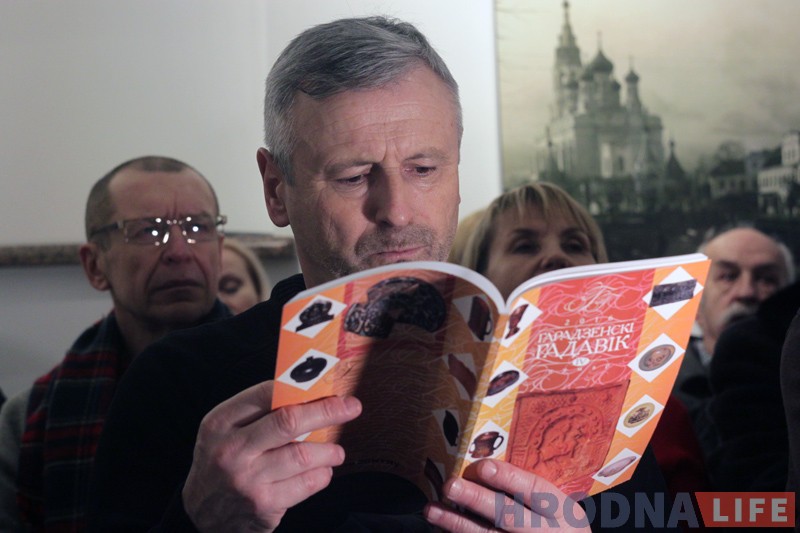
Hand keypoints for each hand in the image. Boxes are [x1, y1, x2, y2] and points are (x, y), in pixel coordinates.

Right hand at [182, 380, 361, 531]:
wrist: (200, 515)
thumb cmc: (222, 463)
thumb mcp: (225, 432)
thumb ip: (258, 413)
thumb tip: (309, 392)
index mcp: (220, 423)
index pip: (266, 393)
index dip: (301, 386)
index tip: (326, 384)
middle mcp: (231, 450)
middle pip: (289, 421)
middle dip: (327, 411)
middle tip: (351, 407)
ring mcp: (247, 479)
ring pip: (303, 455)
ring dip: (329, 450)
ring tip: (336, 451)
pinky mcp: (263, 505)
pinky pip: (306, 484)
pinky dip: (322, 475)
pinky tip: (322, 471)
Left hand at [424, 460, 589, 531]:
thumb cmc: (559, 525)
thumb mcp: (560, 506)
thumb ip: (529, 489)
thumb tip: (485, 465)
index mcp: (560, 511)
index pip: (533, 491)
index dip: (508, 478)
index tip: (483, 467)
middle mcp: (544, 532)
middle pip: (507, 515)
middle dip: (476, 499)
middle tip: (450, 485)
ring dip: (456, 523)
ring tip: (431, 510)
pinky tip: (441, 528)